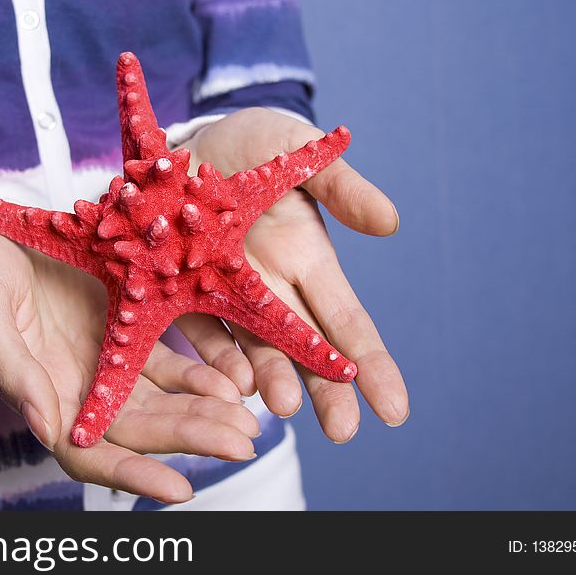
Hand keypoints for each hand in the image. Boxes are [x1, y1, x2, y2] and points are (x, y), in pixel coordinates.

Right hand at [0, 215, 258, 503]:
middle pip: (140, 430)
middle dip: (191, 439)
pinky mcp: (126, 325)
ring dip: (206, 413)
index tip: (181, 488)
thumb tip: (45, 428)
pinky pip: (170, 358)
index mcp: (40, 394)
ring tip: (248, 420)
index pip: (89, 452)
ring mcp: (107, 359)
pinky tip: (232, 377)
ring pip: (163, 400)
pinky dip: (202, 371)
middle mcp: (80, 388)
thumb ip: (10, 369)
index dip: (132, 474)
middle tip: (242, 443)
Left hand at [177, 108, 408, 442]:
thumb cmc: (251, 145)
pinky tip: (225, 382)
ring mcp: (226, 298)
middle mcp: (272, 291)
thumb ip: (341, 186)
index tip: (395, 411)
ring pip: (254, 351)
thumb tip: (392, 223)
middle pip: (306, 353)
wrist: (180, 143)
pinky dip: (213, 358)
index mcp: (308, 261)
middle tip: (343, 431)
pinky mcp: (180, 294)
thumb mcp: (297, 152)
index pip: (348, 324)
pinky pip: (198, 332)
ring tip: (282, 406)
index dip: (373, 366)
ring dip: (270, 380)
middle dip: (328, 392)